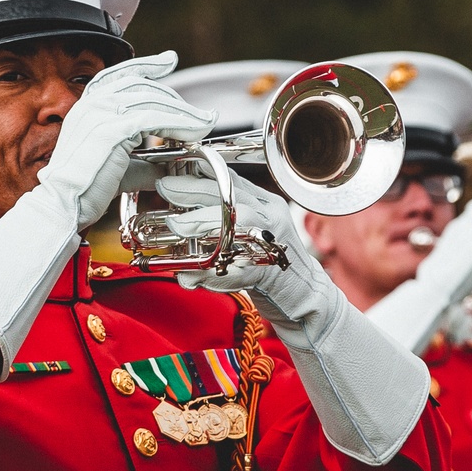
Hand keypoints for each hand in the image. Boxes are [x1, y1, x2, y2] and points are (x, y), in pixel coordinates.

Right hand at [36, 52, 213, 230]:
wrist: (64, 204)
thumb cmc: (85, 190)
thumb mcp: (119, 169)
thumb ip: (142, 163)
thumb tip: (166, 167)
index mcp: (88, 105)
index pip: (121, 73)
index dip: (148, 64)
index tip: (170, 60)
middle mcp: (94, 103)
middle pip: (144, 86)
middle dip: (176, 98)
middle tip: (202, 114)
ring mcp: (102, 113)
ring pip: (153, 101)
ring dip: (184, 113)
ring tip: (205, 124)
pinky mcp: (114, 129)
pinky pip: (155, 119)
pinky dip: (179, 124)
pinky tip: (193, 134)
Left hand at [150, 169, 432, 468]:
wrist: (308, 302)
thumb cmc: (271, 271)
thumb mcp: (246, 238)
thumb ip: (218, 229)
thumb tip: (176, 229)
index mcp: (263, 203)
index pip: (230, 177)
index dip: (200, 171)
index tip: (171, 168)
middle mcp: (270, 216)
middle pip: (229, 195)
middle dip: (193, 191)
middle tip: (164, 189)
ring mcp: (273, 242)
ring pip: (232, 227)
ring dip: (198, 230)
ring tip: (170, 235)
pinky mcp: (271, 272)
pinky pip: (237, 271)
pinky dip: (211, 277)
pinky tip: (190, 279)